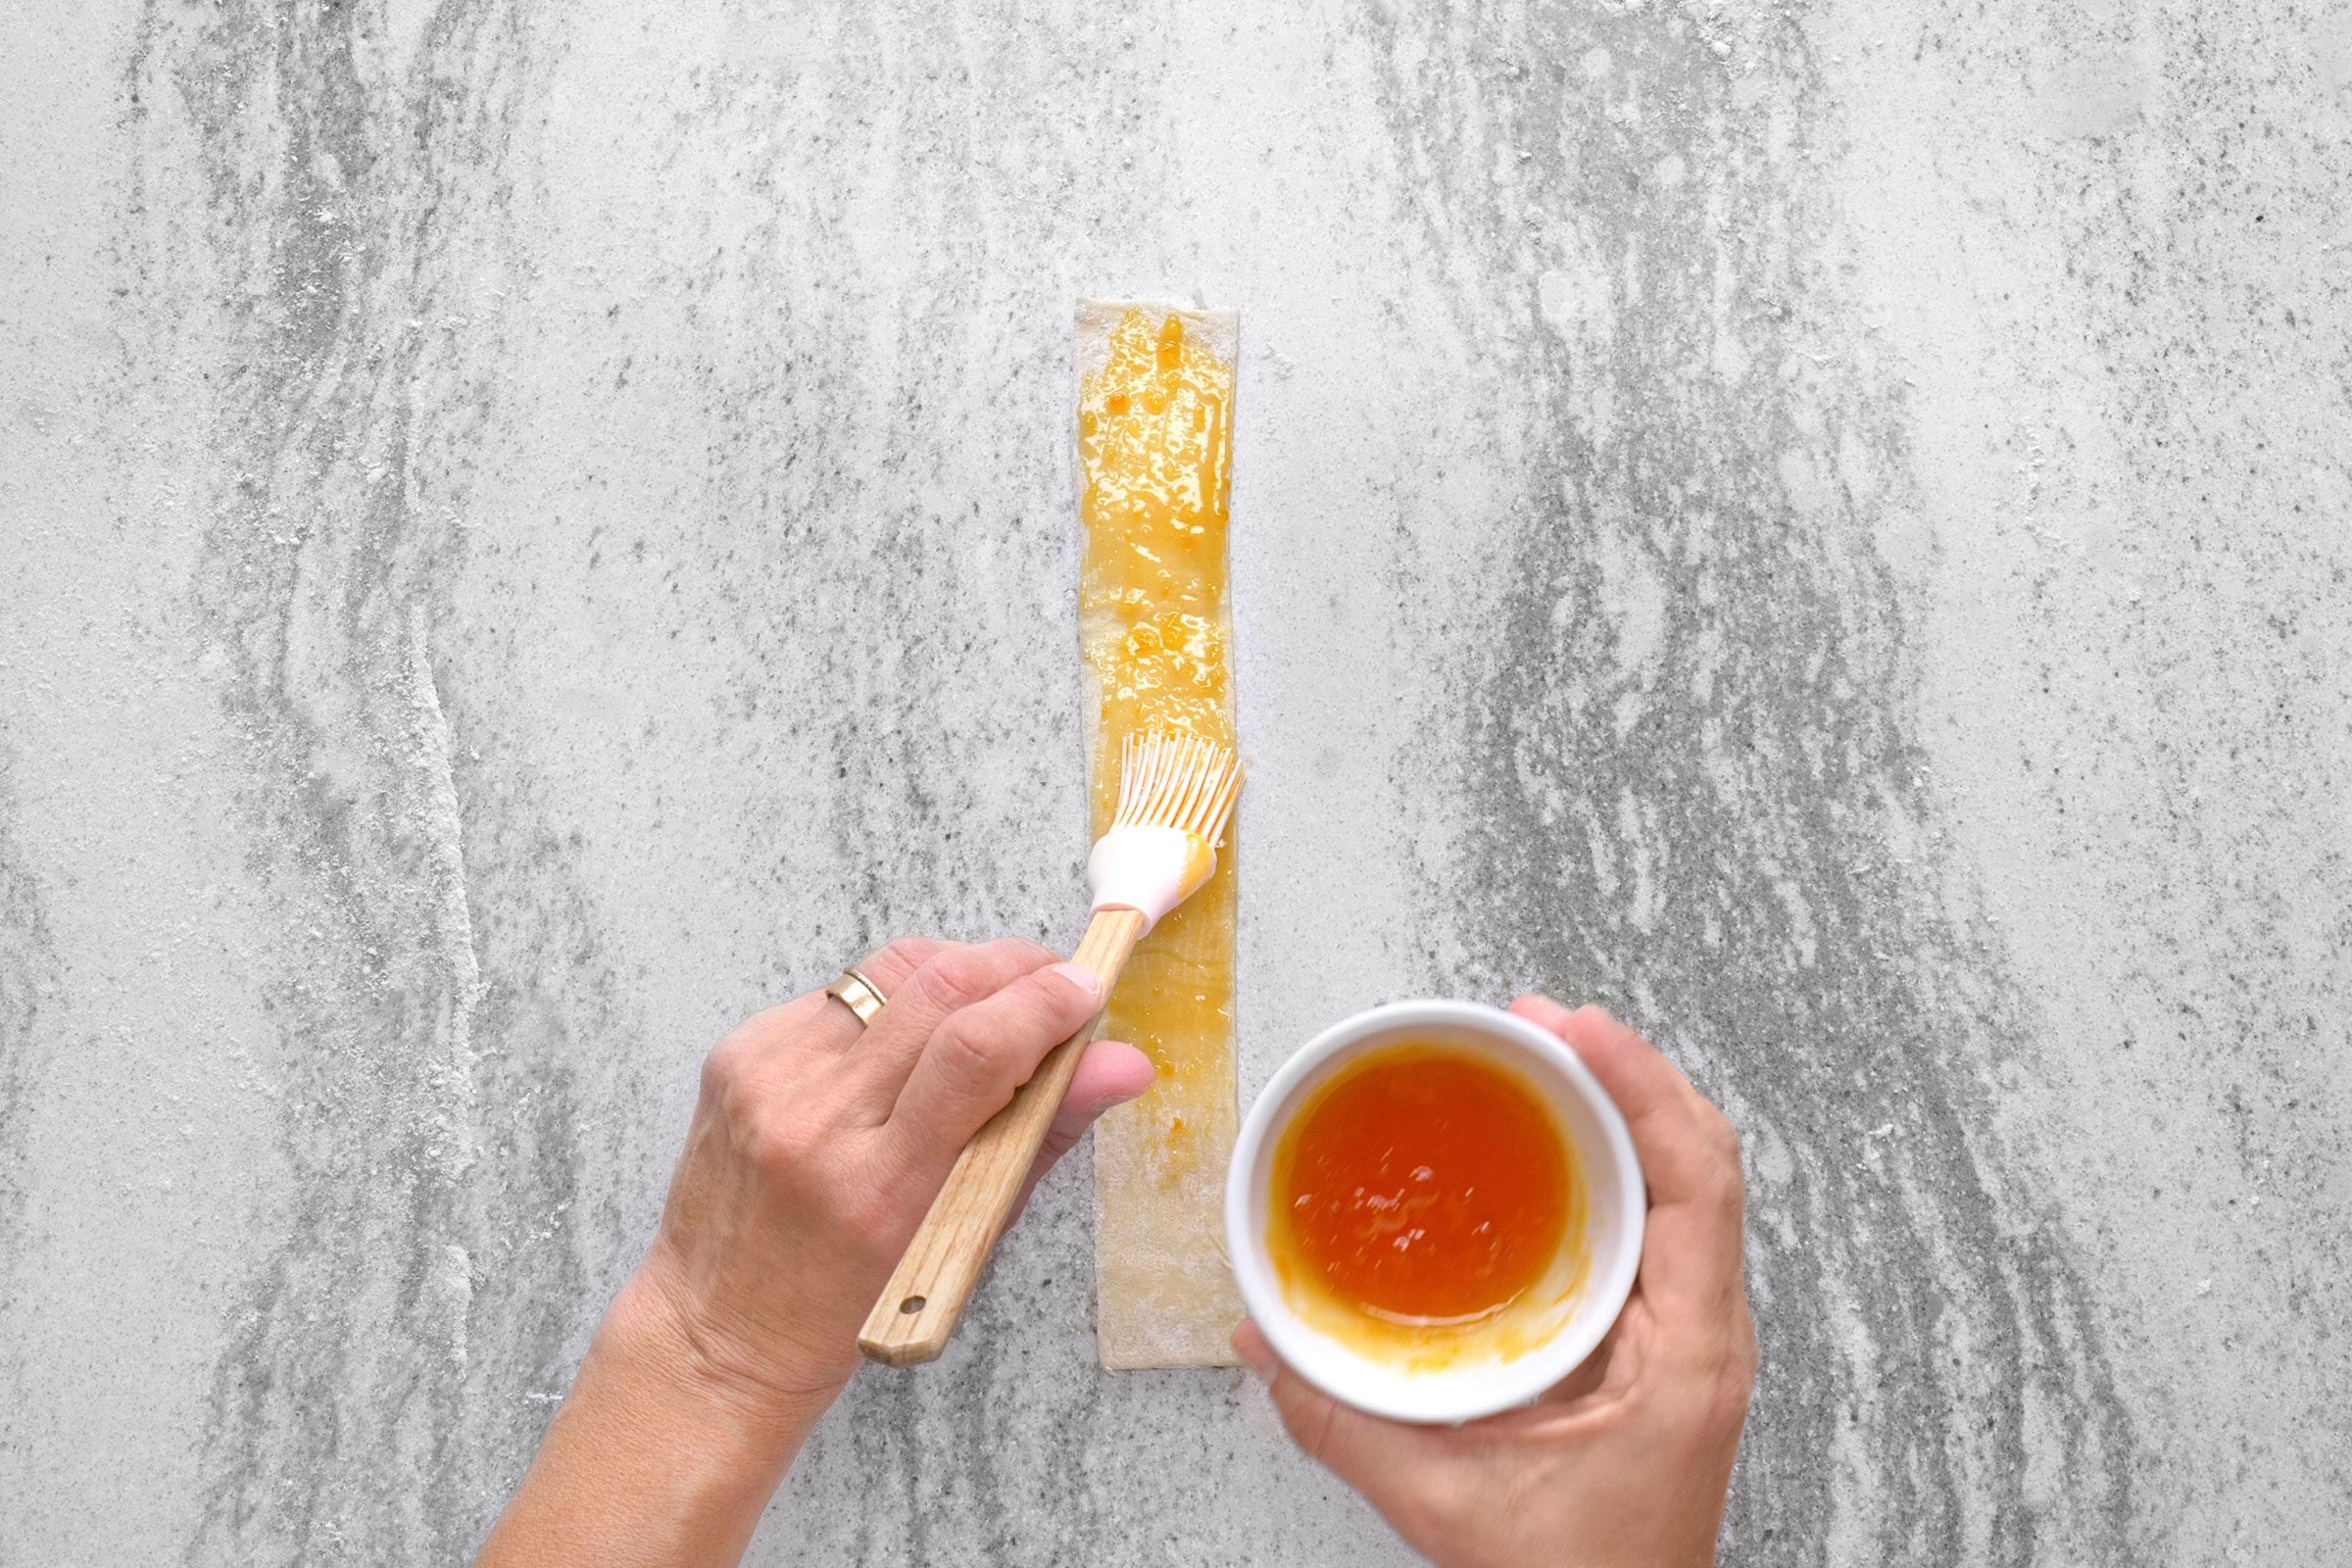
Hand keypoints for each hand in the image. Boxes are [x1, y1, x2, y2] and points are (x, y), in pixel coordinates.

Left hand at [478, 936, 1153, 1566]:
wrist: (717, 1328)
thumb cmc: (841, 1307)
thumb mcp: (962, 1238)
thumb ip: (1041, 1136)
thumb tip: (1122, 1064)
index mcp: (879, 1184)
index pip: (978, 1050)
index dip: (1046, 1003)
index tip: (1088, 990)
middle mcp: (816, 1119)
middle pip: (939, 988)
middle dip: (1015, 969)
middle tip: (1053, 989)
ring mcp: (768, 1078)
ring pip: (892, 972)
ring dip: (959, 975)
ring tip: (989, 1010)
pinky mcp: (738, 1052)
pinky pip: (842, 993)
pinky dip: (893, 1002)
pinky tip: (907, 1042)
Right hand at [1234, 998, 1752, 1567]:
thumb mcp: (1446, 1503)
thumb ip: (1343, 1421)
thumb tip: (1263, 1337)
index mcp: (1689, 1354)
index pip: (1699, 1181)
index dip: (1644, 1086)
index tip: (1577, 1027)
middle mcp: (1710, 1331)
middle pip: (1698, 1158)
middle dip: (1623, 1072)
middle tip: (1536, 1023)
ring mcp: (1695, 1335)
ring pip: (1684, 1185)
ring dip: (1621, 1110)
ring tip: (1544, 1057)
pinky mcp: (1666, 1345)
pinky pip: (1658, 1223)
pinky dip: (1614, 1164)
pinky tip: (1556, 1148)